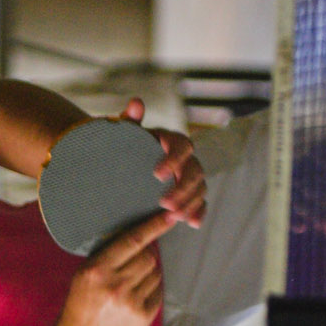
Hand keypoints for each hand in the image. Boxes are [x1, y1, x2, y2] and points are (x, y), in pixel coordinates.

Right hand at [55, 208, 173, 325]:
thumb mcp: (85, 273)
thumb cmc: (83, 301)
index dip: (153, 227)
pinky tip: (135, 297)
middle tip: (134, 264)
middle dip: (145, 256)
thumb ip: (107, 255)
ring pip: (155, 274)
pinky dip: (150, 290)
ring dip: (148, 274)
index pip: (132, 241)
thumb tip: (135, 233)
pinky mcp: (143, 318)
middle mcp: (116, 285)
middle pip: (148, 257)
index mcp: (98, 270)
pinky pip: (157, 292)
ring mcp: (131, 303)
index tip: (168, 217)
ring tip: (131, 284)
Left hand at [118, 98, 206, 227]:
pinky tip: (192, 223)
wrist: (128, 165)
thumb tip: (136, 102)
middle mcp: (185, 158)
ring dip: (190, 202)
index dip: (172, 159)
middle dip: (182, 188)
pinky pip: (200, 202)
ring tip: (174, 216)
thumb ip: (130, 120)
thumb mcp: (126, 135)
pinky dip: (198, 211)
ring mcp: (190, 176)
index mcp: (172, 140)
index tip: (156, 175)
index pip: (181, 146)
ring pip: (199, 188)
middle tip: (164, 203)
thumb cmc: (128, 147)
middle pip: (194, 171)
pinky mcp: (190, 193)